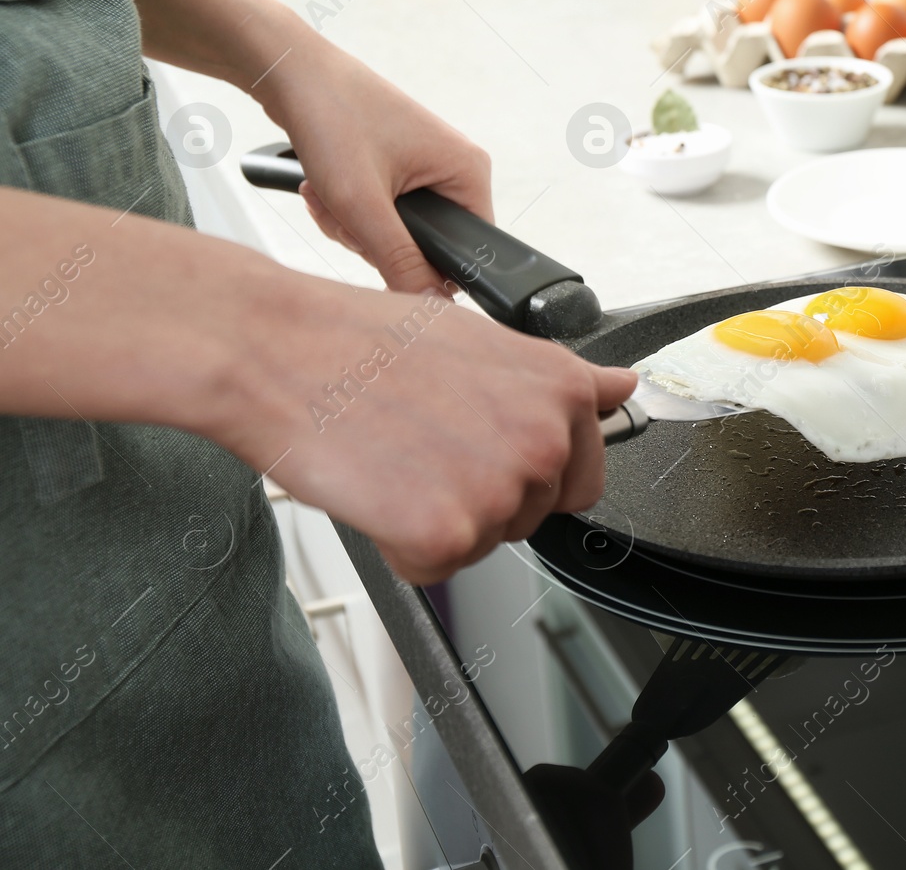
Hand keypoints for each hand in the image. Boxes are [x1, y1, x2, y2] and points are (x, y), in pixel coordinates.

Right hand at [213, 277, 635, 583]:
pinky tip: (376, 489)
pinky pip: (435, 570)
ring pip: (484, 544)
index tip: (484, 451)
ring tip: (395, 456)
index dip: (527, 471)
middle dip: (484, 496)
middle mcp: (545, 440)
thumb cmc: (364, 341)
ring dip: (440, 519)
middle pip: (533, 515)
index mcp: (562, 390)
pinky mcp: (448, 534)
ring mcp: (501, 490)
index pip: (584, 474)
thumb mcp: (484, 340)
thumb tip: (623, 388)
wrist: (278, 349)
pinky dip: (399, 547)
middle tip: (424, 447)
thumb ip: (557, 381)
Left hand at [260, 44, 493, 292]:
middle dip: (373, 241)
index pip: (468, 252)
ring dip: (352, 225)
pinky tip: (322, 188)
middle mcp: (454, 169)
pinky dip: (347, 209)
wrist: (290, 70)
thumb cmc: (332, 116)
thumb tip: (429, 308)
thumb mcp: (362, 202)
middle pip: (425, 246)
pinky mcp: (398, 166)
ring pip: (396, 233)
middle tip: (341, 214)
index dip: (422, 267)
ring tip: (325, 194)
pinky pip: (380, 213)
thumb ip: (399, 261)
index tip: (379, 250)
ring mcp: (426, 166)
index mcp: (468, 172)